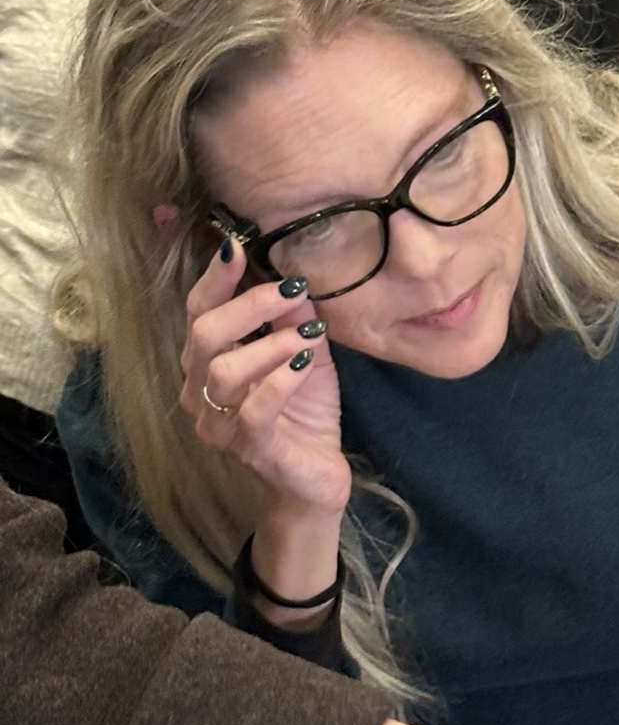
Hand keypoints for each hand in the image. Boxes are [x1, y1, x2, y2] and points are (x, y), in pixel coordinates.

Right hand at [179, 240, 350, 519]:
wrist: (315, 478)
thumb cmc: (302, 413)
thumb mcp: (304, 354)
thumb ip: (293, 318)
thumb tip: (293, 277)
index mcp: (206, 363)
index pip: (197, 312)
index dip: (214, 279)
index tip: (237, 246)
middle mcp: (200, 392)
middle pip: (204, 335)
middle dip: (248, 305)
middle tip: (291, 289)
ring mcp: (219, 425)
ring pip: (223, 372)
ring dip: (269, 344)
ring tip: (307, 336)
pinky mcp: (250, 449)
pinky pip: (254, 410)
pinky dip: (281, 380)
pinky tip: (305, 363)